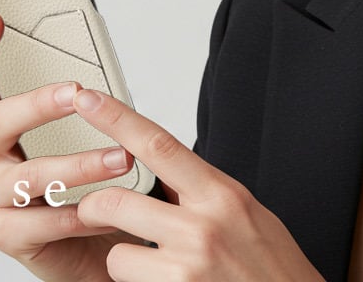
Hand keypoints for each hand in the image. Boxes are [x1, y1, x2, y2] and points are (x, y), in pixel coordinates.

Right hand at [0, 13, 141, 281]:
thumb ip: (78, 108)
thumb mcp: (79, 139)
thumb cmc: (82, 183)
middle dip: (37, 105)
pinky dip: (76, 214)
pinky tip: (103, 209)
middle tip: (76, 94)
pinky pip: (39, 221)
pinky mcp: (3, 233)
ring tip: (121, 160)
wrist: (89, 246)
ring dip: (79, 165)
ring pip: (27, 175)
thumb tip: (100, 79)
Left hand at [70, 87, 324, 281]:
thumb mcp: (249, 218)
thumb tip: (167, 177)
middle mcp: (204, 225)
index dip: (117, 118)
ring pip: (117, 253)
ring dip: (126, 263)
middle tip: (101, 217)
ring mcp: (188, 263)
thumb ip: (206, 195)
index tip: (88, 99)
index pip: (159, 145)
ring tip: (159, 270)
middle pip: (116, 201)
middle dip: (96, 210)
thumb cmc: (274, 273)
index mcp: (224, 196)